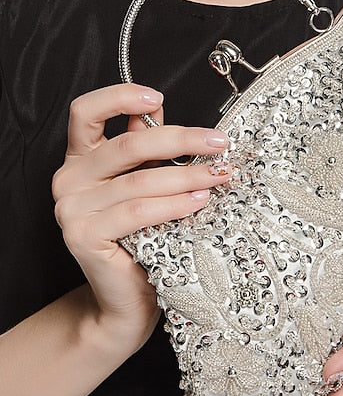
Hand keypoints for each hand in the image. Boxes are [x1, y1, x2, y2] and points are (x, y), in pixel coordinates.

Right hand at [51, 83, 231, 353]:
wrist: (126, 299)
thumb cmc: (143, 240)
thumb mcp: (145, 188)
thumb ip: (147, 152)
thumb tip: (160, 112)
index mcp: (81, 160)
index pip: (86, 112)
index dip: (119, 96)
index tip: (158, 96)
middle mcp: (69, 179)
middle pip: (127, 145)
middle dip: (181, 140)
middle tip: (219, 143)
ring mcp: (71, 208)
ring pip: (139, 181)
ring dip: (187, 176)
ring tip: (219, 176)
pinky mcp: (82, 235)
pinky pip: (137, 211)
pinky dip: (173, 204)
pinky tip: (199, 202)